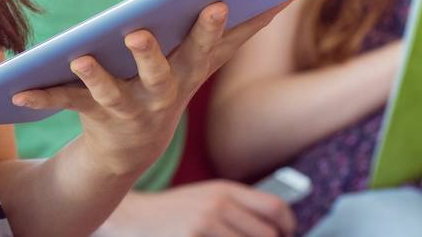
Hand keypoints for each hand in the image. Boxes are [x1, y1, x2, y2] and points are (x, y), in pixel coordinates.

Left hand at [12, 1, 288, 179]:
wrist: (129, 149)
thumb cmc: (170, 82)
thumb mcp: (203, 60)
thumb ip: (241, 30)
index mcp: (187, 72)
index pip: (206, 47)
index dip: (215, 27)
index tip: (219, 0)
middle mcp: (158, 94)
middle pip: (158, 73)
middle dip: (151, 54)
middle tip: (139, 32)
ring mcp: (123, 108)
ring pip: (109, 91)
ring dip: (95, 75)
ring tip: (82, 56)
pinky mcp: (89, 115)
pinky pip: (61, 102)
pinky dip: (38, 95)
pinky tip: (13, 88)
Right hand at [102, 183, 295, 236]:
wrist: (131, 217)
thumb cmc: (172, 213)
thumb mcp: (206, 198)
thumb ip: (237, 207)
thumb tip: (275, 226)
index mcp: (225, 190)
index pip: (276, 208)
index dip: (289, 227)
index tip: (287, 235)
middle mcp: (218, 205)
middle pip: (268, 235)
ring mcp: (205, 226)